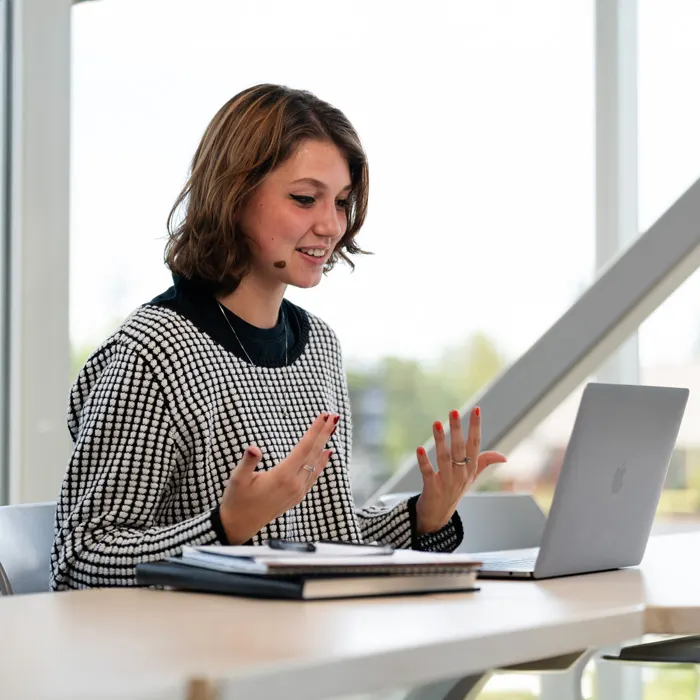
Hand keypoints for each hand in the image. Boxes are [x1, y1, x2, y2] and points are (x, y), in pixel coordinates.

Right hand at [219, 412, 337, 543]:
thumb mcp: (237, 479)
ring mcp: (298, 491)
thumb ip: (247, 462)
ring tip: (332, 429)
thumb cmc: (236, 500)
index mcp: (282, 476)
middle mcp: (295, 484)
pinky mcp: (297, 496)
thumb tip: (254, 448)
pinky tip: (326, 453)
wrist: (239, 526)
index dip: (314, 431)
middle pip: (314, 453)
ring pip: (316, 464)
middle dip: (324, 434)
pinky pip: (314, 475)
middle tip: (334, 417)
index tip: (323, 416)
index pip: (304, 448)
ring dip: (324, 445)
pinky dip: (322, 462)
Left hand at [415, 407, 506, 533]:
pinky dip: (424, 462)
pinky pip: (428, 473)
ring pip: (444, 458)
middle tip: (454, 412)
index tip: (477, 409)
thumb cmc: (455, 490)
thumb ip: (485, 463)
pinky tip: (419, 449)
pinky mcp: (432, 489)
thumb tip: (504, 457)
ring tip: (436, 423)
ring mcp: (447, 482)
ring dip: (440, 440)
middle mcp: (460, 474)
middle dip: (457, 430)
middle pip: (460, 449)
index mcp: (470, 468)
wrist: (439, 515)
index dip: (476, 427)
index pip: (475, 444)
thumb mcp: (471, 476)